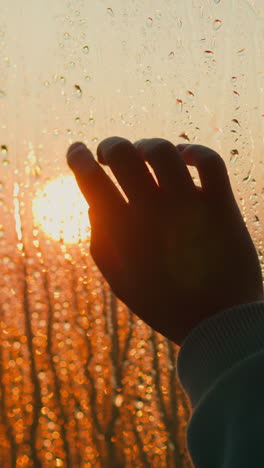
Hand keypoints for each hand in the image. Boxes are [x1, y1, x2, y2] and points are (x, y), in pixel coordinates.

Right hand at [67, 137, 262, 344]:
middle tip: (108, 153)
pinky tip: (183, 157)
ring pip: (162, 150)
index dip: (77, 157)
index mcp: (122, 233)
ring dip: (146, 145)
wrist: (217, 324)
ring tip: (144, 154)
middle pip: (122, 154)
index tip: (76, 150)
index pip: (90, 180)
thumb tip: (93, 202)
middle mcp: (152, 213)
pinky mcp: (221, 206)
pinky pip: (209, 161)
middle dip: (109, 146)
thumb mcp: (120, 281)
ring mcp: (189, 206)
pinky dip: (193, 151)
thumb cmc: (164, 304)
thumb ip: (100, 241)